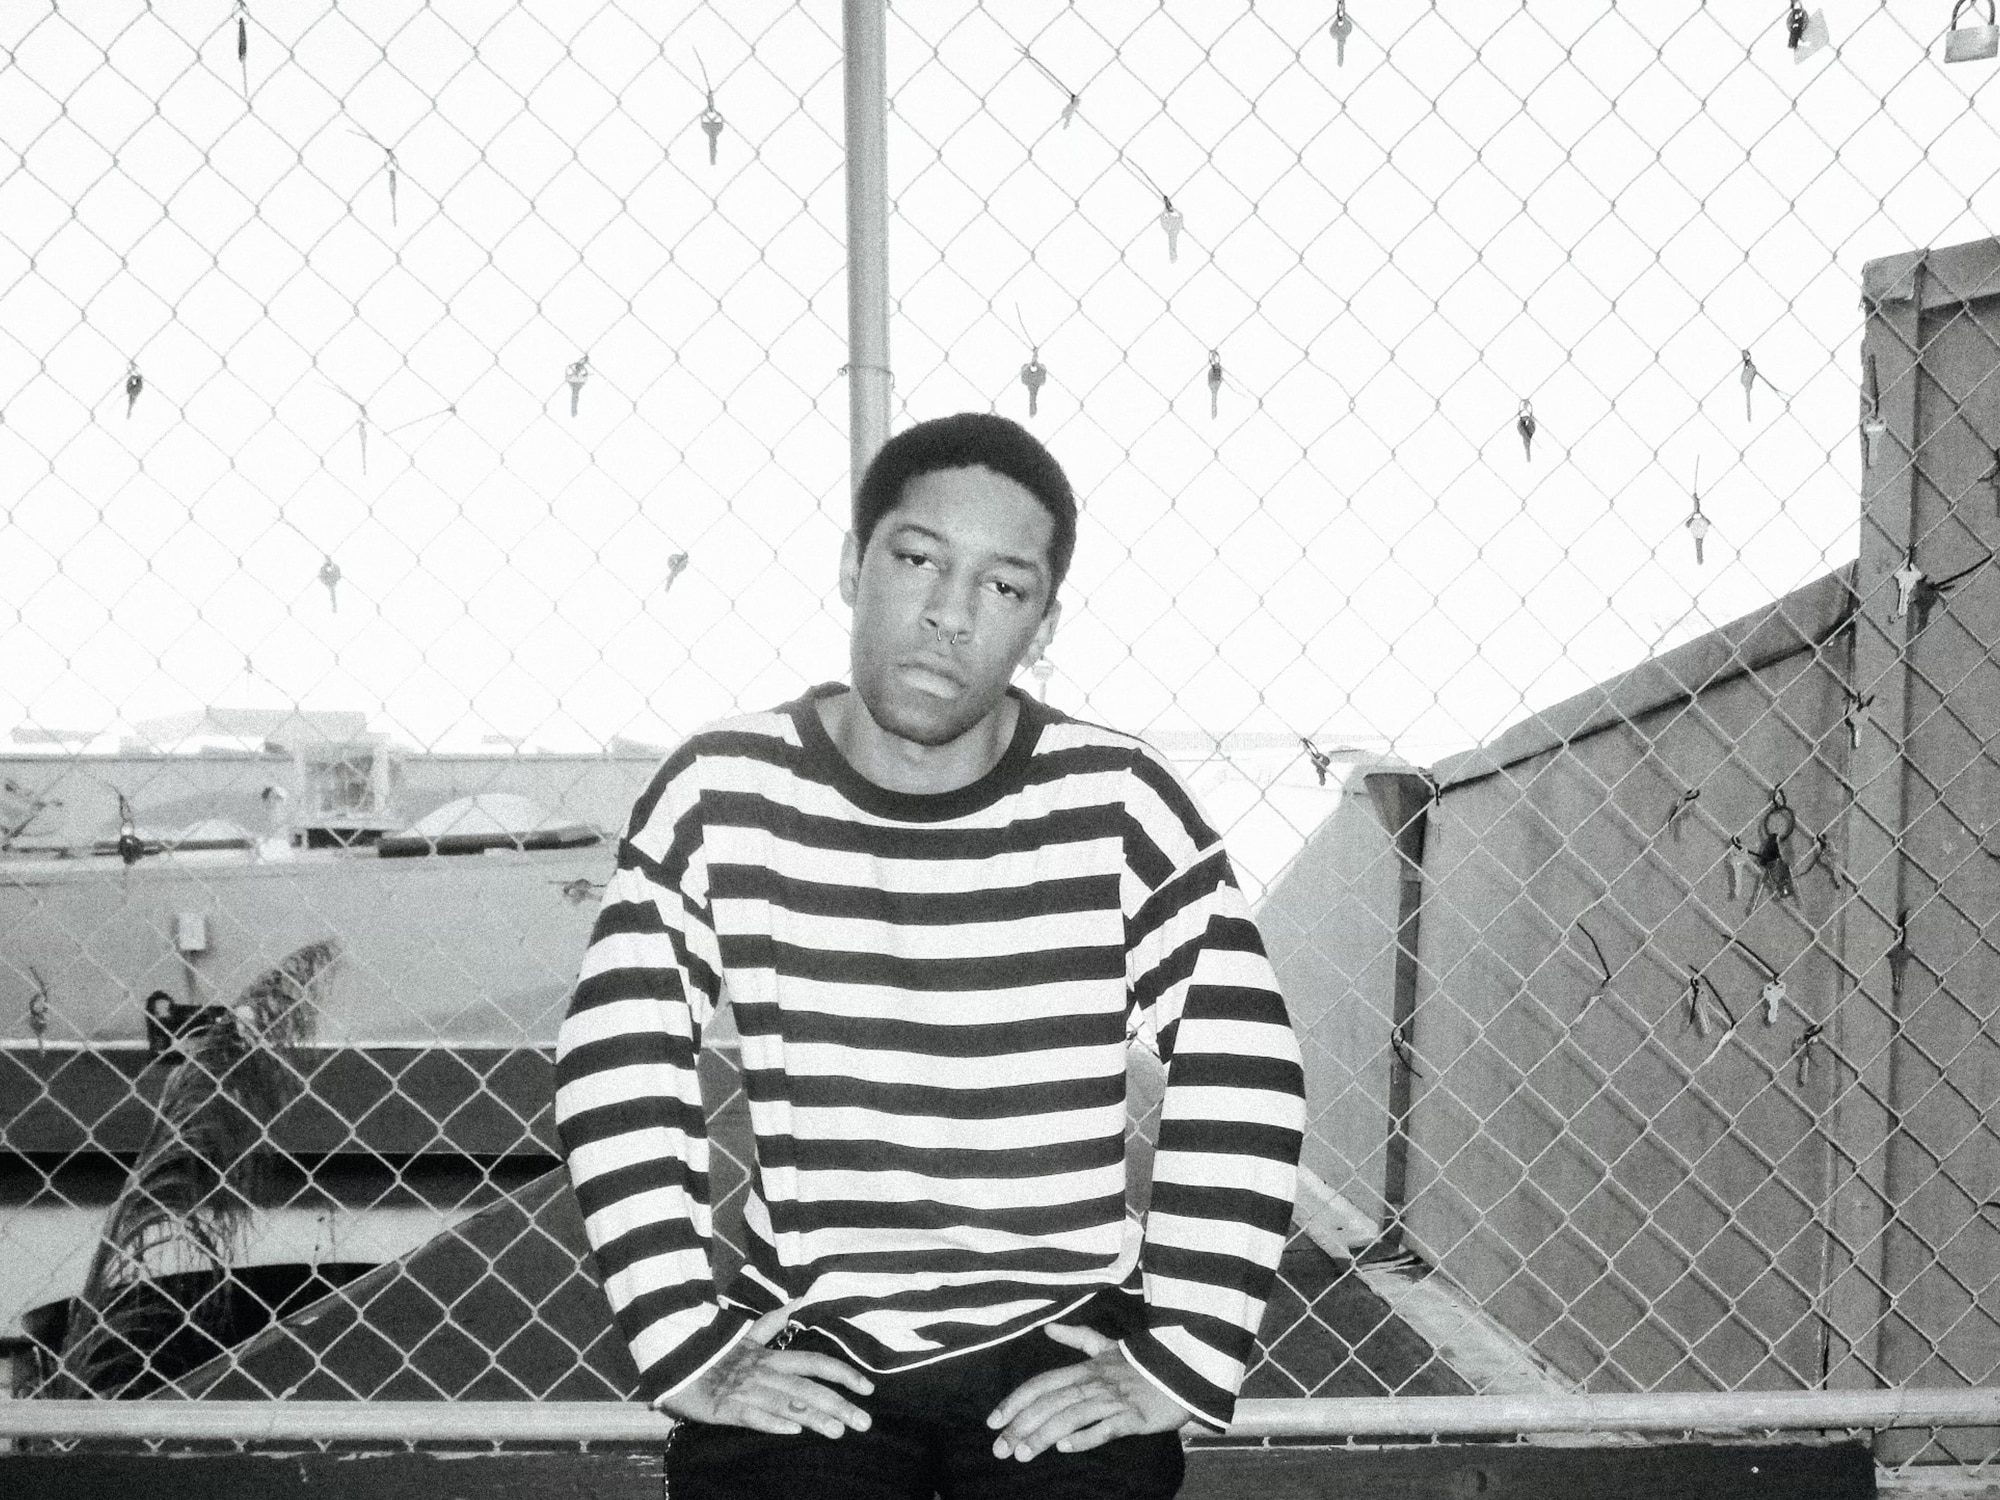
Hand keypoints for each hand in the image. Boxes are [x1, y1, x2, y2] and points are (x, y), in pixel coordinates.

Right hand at [659, 1308, 873, 1439]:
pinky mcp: (723, 1407)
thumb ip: (774, 1322)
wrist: (673, 1357)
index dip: (843, 1374)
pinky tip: (793, 1432)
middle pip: (808, 1388)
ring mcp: (745, 1390)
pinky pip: (751, 1416)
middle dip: (839, 1405)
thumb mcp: (746, 1334)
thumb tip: (800, 1300)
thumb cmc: (713, 1350)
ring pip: (786, 1403)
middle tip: (865, 1423)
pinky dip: (772, 1422)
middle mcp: (764, 1373)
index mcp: (771, 1357)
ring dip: (814, 1417)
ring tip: (839, 1431)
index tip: (869, 1388)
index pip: (815, 1363)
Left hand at [985, 1323, 1187, 1461]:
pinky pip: (1105, 1428)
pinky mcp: (1134, 1418)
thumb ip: (1077, 1337)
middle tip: (999, 1449)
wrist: (1183, 1367)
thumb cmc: (1142, 1360)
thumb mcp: (1107, 1345)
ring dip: (1044, 1436)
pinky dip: (1084, 1437)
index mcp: (1085, 1369)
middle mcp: (1094, 1384)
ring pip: (1071, 1417)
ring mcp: (1113, 1401)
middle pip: (1050, 1404)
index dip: (1015, 1401)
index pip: (1041, 1384)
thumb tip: (1048, 1328)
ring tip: (1022, 1454)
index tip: (992, 1421)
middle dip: (1021, 1426)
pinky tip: (1064, 1448)